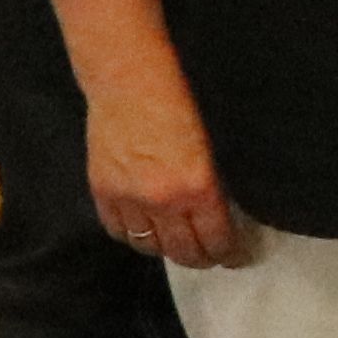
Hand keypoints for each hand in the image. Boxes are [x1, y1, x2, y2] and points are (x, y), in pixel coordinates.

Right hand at [83, 82, 253, 271]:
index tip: (235, 255)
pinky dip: (133, 236)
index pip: (217, 239)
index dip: (228, 253)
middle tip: (211, 256)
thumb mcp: (213, 143)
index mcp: (199, 187)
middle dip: (201, 258)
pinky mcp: (102, 191)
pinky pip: (118, 231)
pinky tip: (145, 230)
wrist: (130, 79)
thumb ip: (213, 182)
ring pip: (149, 246)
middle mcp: (163, 200)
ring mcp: (129, 198)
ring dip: (166, 249)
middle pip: (183, 251)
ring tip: (178, 244)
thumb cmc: (179, 99)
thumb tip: (221, 211)